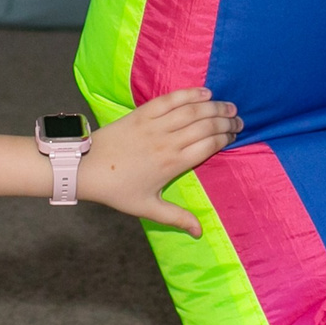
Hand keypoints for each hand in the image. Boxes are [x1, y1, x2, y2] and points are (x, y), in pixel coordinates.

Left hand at [78, 87, 242, 235]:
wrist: (86, 168)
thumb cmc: (117, 190)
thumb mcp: (147, 208)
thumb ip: (176, 218)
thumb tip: (200, 233)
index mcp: (172, 164)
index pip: (208, 146)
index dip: (225, 138)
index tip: (235, 135)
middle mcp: (167, 142)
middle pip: (205, 126)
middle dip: (225, 121)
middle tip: (238, 120)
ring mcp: (155, 125)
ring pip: (192, 110)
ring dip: (213, 107)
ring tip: (228, 106)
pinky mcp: (142, 113)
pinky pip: (170, 99)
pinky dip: (189, 93)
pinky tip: (204, 92)